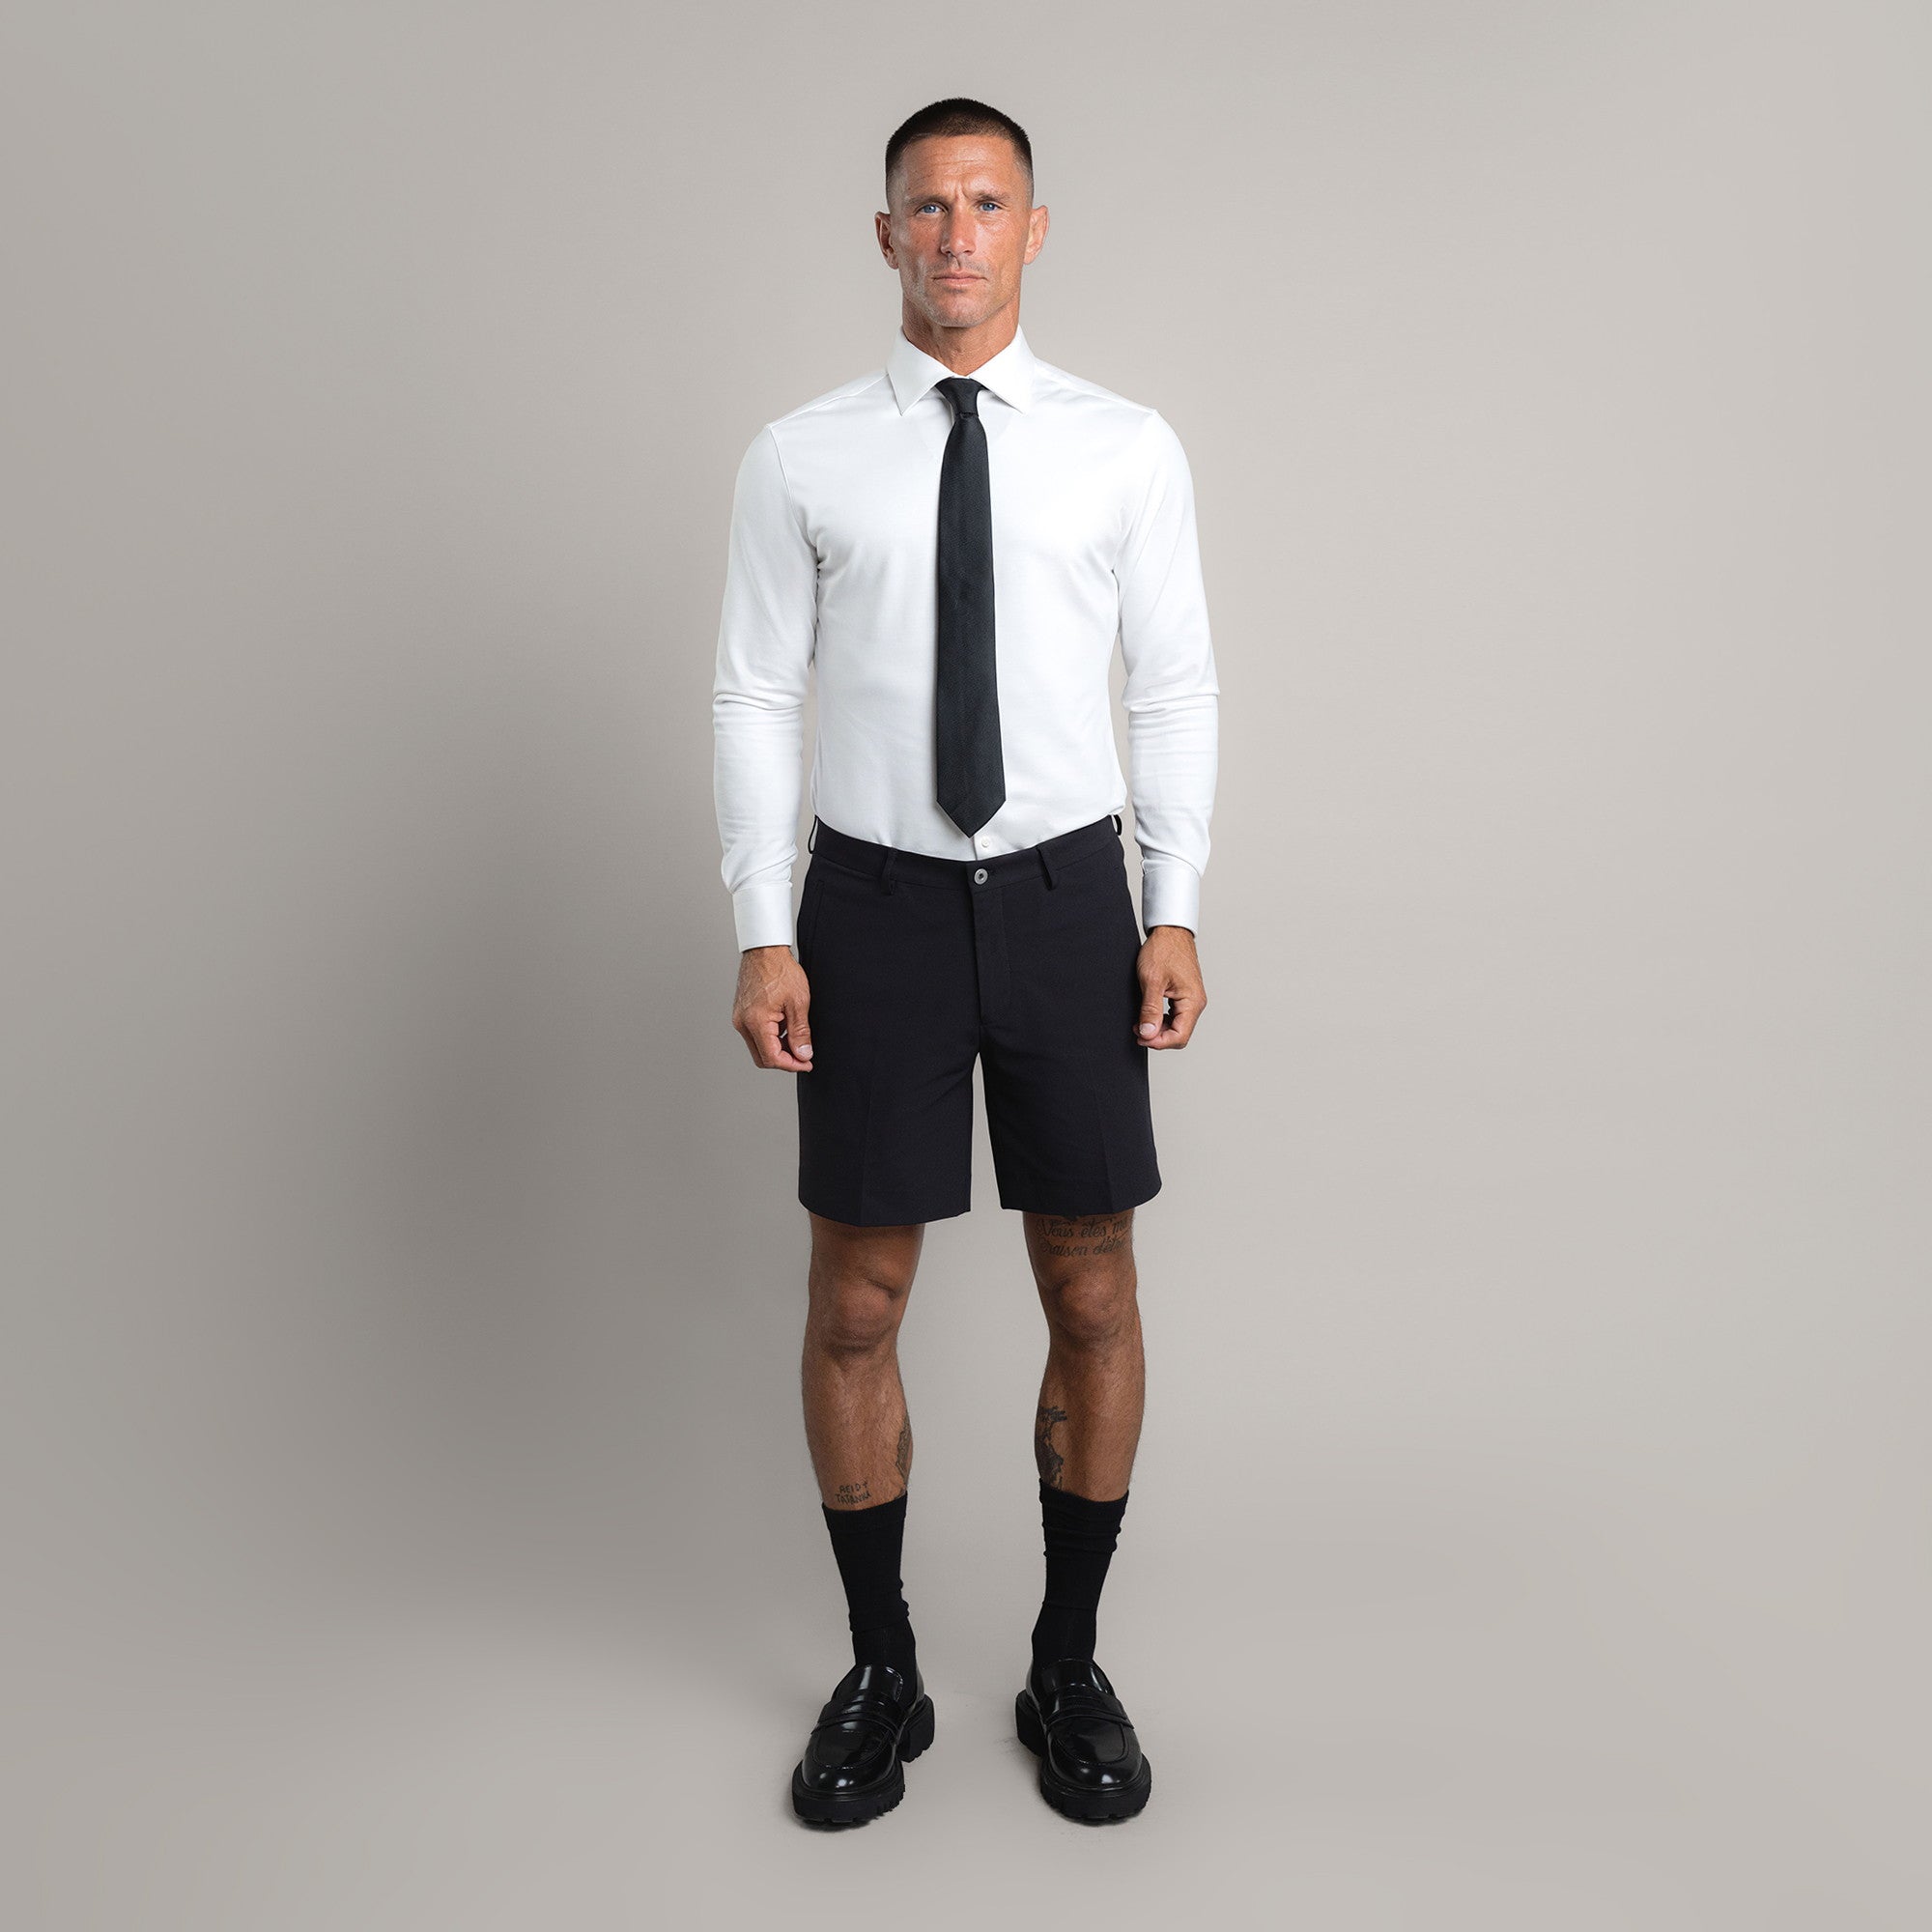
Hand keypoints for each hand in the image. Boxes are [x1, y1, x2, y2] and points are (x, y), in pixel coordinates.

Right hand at [733, 944, 813, 1070]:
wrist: (765, 950)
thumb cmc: (781, 970)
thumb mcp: (799, 1003)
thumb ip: (800, 1033)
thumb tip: (803, 1054)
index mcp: (756, 1021)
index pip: (771, 1058)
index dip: (792, 1065)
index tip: (807, 1063)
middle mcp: (742, 1023)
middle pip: (762, 1058)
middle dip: (784, 1061)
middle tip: (804, 1056)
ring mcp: (740, 1018)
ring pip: (758, 1047)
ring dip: (778, 1048)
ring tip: (796, 1036)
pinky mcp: (741, 1013)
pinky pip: (755, 1035)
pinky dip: (771, 1037)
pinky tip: (785, 1026)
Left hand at [1135, 925, 1205, 1048]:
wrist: (1169, 932)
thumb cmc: (1164, 949)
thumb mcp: (1151, 981)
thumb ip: (1150, 1010)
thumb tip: (1148, 1033)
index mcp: (1192, 1002)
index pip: (1180, 1036)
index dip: (1159, 1042)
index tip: (1141, 1037)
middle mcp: (1196, 1003)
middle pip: (1179, 1035)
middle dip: (1158, 1037)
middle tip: (1138, 1031)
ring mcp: (1191, 999)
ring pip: (1177, 1027)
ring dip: (1159, 1029)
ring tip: (1141, 1023)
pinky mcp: (1185, 995)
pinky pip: (1176, 1016)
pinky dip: (1162, 1020)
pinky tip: (1149, 1015)